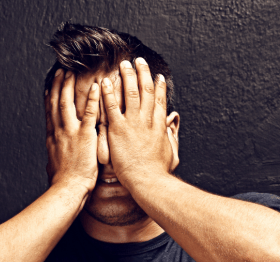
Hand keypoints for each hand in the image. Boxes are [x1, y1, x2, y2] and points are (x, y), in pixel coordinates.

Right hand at [45, 69, 99, 195]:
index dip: (49, 96)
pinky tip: (96, 88)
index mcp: (52, 137)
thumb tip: (52, 157)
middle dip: (58, 85)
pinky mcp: (85, 136)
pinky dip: (92, 99)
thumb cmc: (63, 181)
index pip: (49, 111)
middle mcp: (59, 131)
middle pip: (56, 102)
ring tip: (72, 72)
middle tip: (60, 70)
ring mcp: (71, 132)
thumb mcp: (54, 164)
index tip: (50, 85)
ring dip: (69, 86)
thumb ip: (55, 155)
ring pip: (67, 103)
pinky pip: (89, 114)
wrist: (68, 188)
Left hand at [101, 58, 176, 187]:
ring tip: (123, 64)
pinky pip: (112, 107)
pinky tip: (106, 82)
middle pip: (146, 90)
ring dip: (127, 76)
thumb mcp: (171, 151)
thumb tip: (173, 124)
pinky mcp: (118, 129)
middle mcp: (147, 120)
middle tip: (138, 61)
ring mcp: (132, 123)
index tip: (157, 76)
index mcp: (159, 125)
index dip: (159, 86)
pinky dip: (109, 93)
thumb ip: (171, 135)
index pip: (160, 100)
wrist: (148, 180)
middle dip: (142, 73)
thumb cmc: (159, 171)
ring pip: (131, 93)